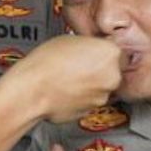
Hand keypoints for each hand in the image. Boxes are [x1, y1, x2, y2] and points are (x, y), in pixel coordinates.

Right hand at [2, 35, 120, 122]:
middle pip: (113, 71)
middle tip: (80, 64)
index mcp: (111, 53)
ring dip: (90, 83)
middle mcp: (112, 76)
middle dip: (99, 69)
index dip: (103, 52)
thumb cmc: (45, 64)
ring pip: (102, 87)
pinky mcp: (91, 111)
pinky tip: (67, 89)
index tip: (94, 52)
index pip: (118, 51)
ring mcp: (103, 96)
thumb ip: (89, 45)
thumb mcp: (70, 39)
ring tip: (69, 77)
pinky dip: (82, 96)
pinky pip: (90, 100)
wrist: (32, 91)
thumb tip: (90, 50)